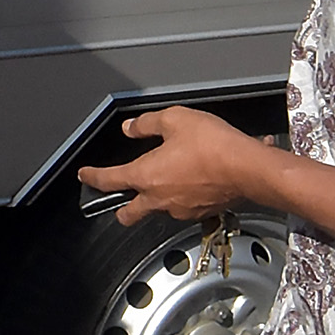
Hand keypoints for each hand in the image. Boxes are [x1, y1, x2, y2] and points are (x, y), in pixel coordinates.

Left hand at [75, 105, 266, 223]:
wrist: (249, 168)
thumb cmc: (213, 145)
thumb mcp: (175, 120)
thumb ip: (148, 124)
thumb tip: (131, 127)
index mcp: (146, 176)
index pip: (109, 180)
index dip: (93, 177)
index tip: (85, 176)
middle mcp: (160, 198)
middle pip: (129, 214)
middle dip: (121, 208)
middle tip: (120, 198)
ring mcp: (181, 209)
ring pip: (159, 210)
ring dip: (158, 198)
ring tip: (169, 178)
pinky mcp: (201, 213)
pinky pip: (185, 206)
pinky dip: (185, 195)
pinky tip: (197, 179)